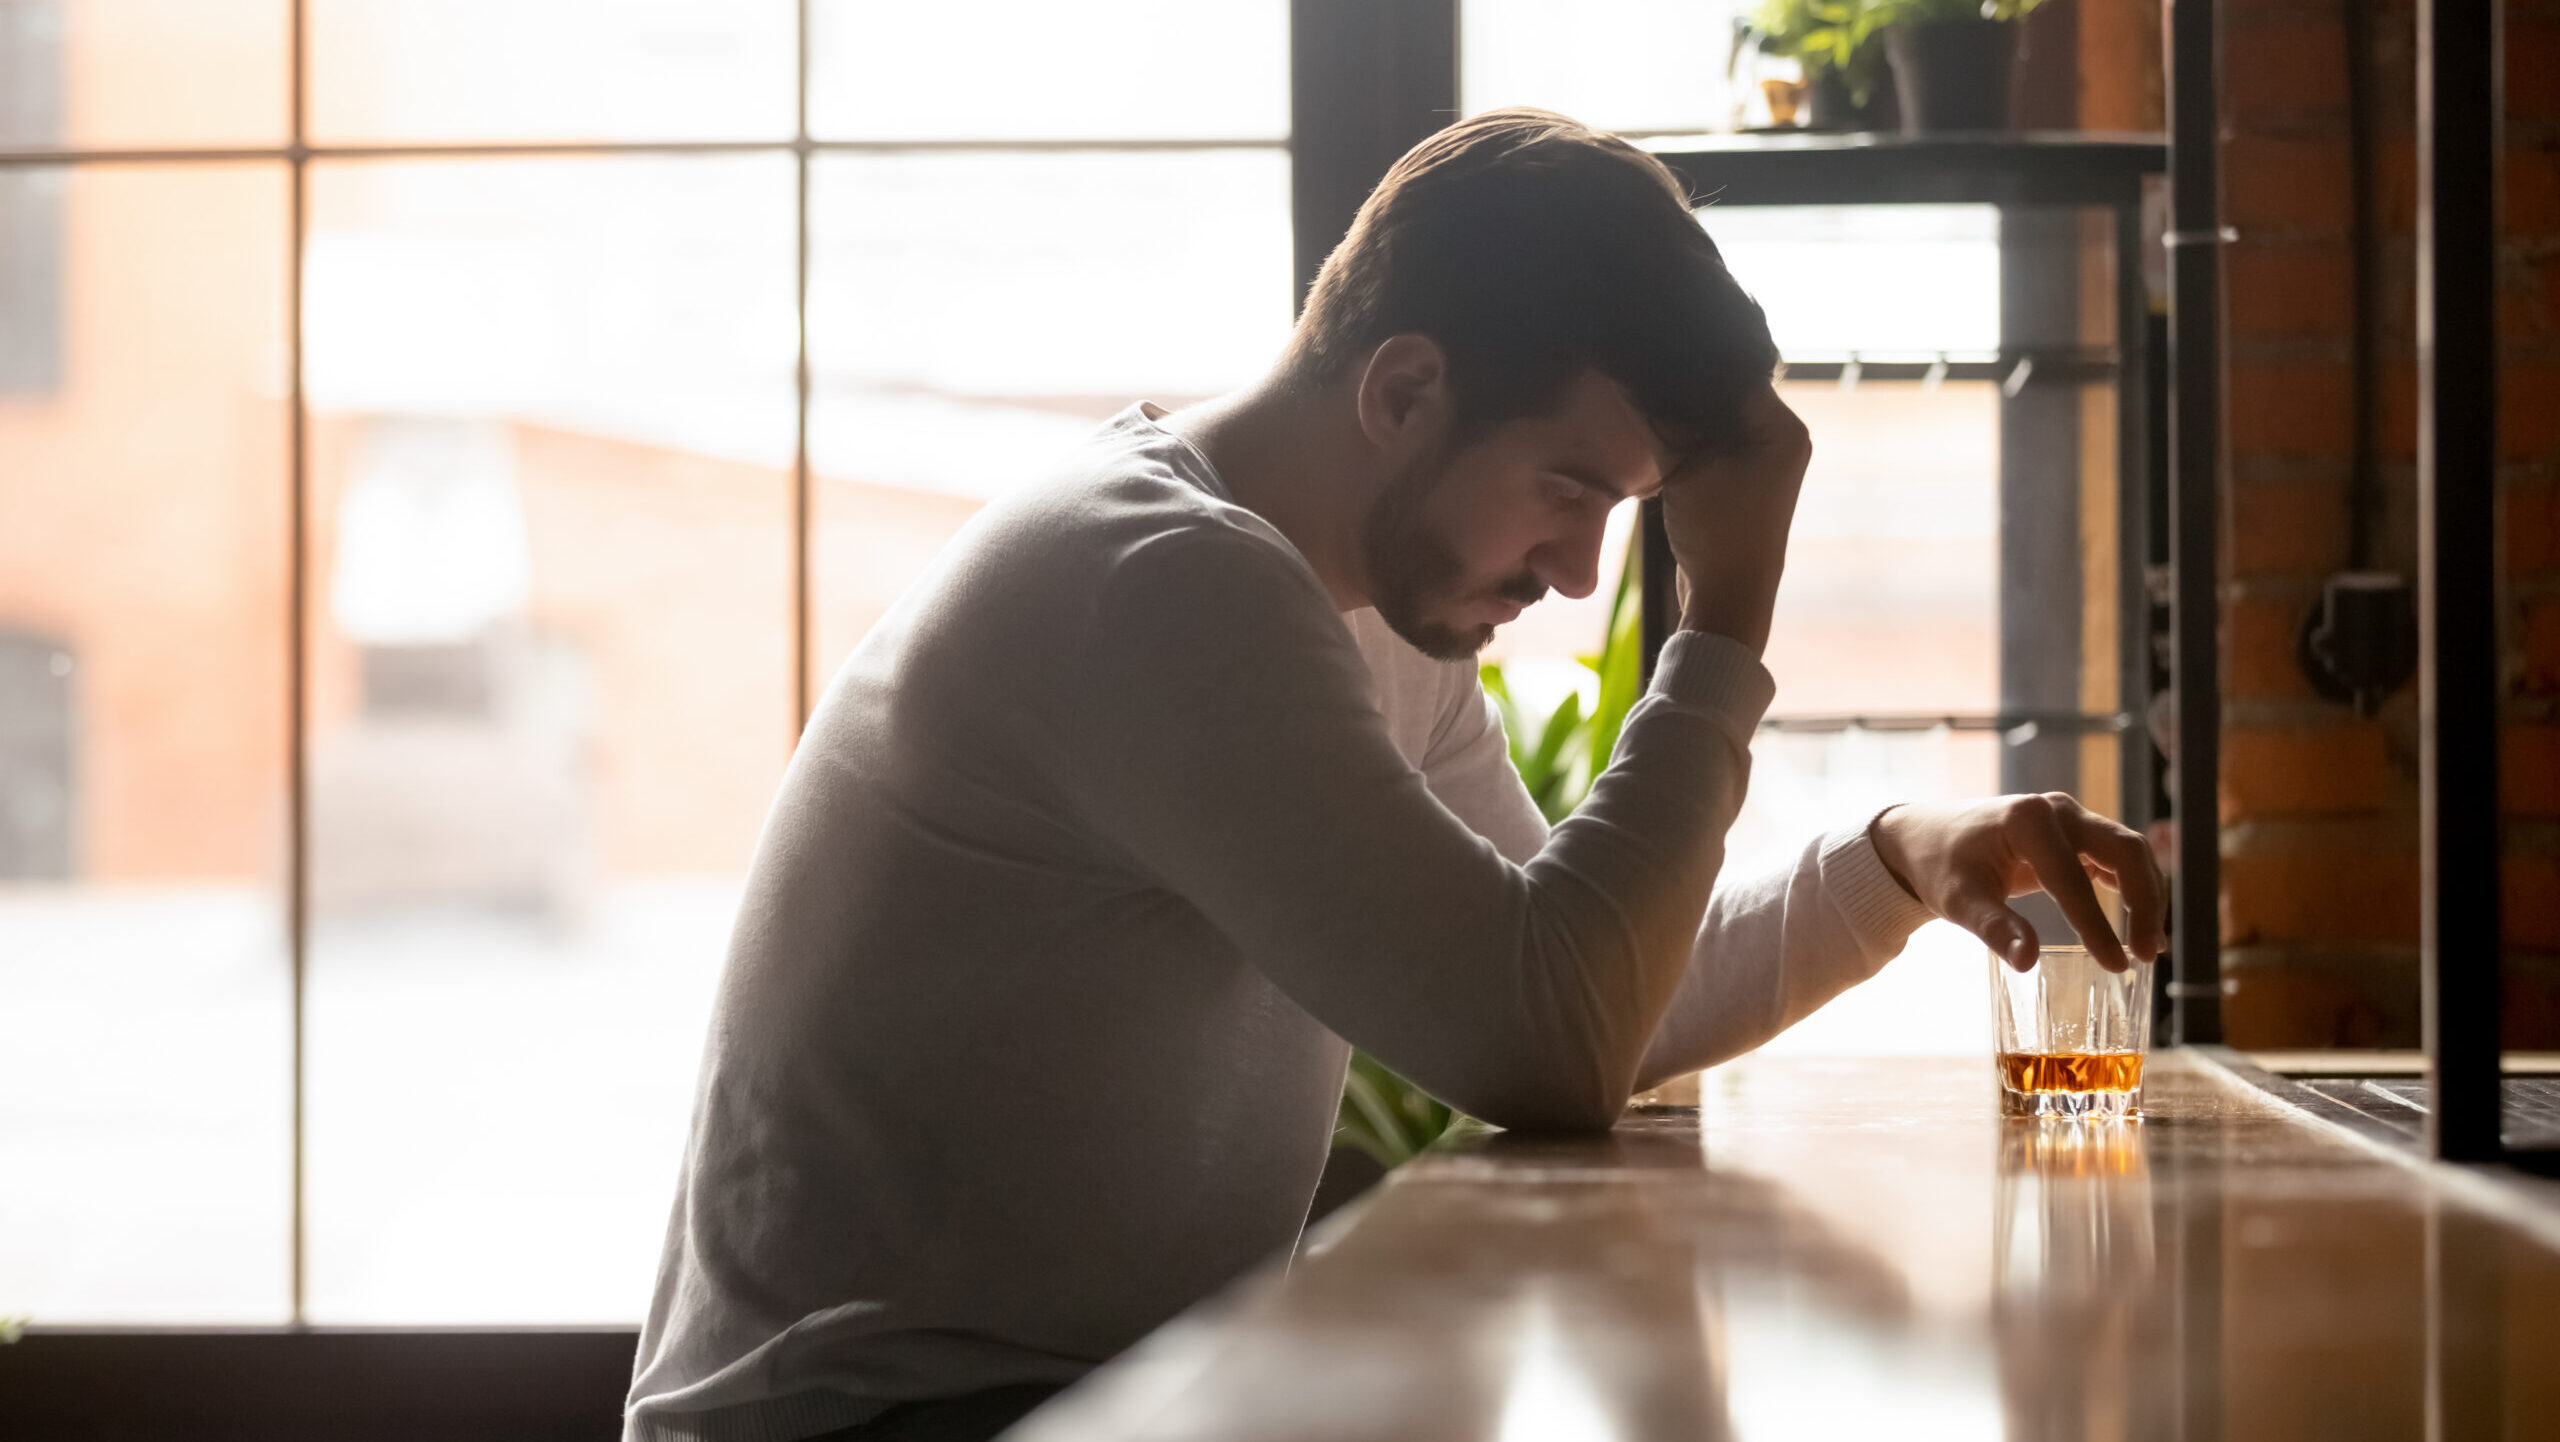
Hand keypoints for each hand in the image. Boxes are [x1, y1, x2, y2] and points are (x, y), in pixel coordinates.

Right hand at [1661, 383, 1810, 655]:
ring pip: (1717, 418)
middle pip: (1727, 395)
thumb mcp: (1689, 467)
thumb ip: (1675, 420)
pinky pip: (1714, 440)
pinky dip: (1689, 436)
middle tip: (1647, 378)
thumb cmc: (1715, 533)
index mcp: (1783, 429)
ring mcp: (1765, 458)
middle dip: (1687, 391)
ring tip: (1649, 401)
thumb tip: (1652, 382)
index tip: (1654, 362)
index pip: (1735, 376)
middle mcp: (1782, 437)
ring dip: (1685, 415)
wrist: (1727, 596)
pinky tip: (1661, 432)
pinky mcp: (1744, 476)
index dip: (1693, 370)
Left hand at [1869, 793, 2168, 971]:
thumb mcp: (1958, 900)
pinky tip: (2140, 925)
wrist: (1926, 838)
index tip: (2117, 965)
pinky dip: (2134, 887)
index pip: (2074, 879)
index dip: (2099, 925)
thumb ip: (1994, 928)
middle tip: (2149, 955)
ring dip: (2148, 895)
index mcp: (2028, 821)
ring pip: (2129, 851)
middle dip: (2145, 903)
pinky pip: (2117, 856)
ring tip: (2151, 948)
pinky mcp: (2074, 832)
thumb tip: (2027, 962)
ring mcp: (2070, 817)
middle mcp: (2057, 810)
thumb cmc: (1940, 867)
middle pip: (2125, 850)